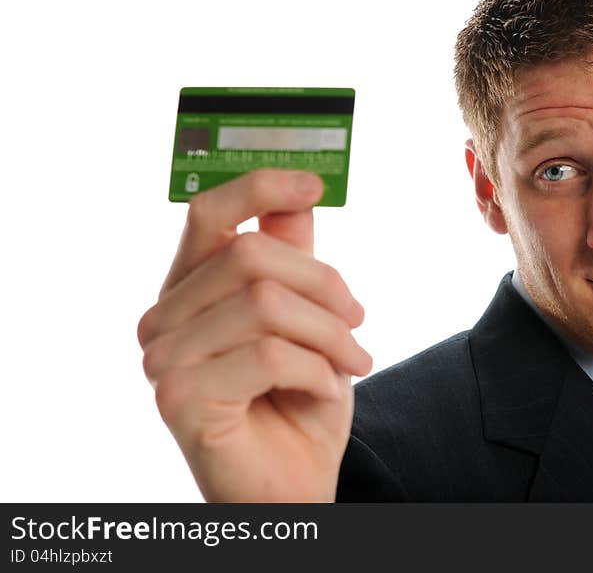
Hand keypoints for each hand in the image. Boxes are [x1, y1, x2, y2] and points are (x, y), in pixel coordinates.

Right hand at [137, 169, 371, 500]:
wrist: (294, 481)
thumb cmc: (298, 397)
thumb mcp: (307, 317)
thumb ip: (292, 257)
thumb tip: (301, 191)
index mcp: (189, 288)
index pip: (207, 213)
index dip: (260, 188)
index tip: (316, 182)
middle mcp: (163, 317)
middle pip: (251, 258)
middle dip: (326, 287)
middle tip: (359, 322)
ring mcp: (163, 358)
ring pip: (266, 305)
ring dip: (330, 337)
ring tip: (351, 363)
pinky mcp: (180, 397)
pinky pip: (270, 356)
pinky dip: (318, 373)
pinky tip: (325, 394)